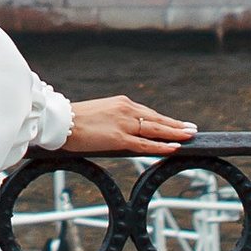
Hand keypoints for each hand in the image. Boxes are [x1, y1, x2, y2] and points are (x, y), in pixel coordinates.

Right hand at [63, 94, 197, 158]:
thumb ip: (114, 121)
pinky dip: (162, 146)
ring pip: (156, 130)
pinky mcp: (119, 138)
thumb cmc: (73, 120)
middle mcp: (126, 110)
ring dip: (175, 134)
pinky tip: (174, 147)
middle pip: (157, 119)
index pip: (149, 113)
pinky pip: (145, 144)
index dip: (165, 120)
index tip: (177, 123)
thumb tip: (122, 134)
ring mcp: (124, 124)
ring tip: (189, 137)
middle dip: (176, 125)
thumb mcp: (99, 115)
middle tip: (192, 129)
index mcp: (121, 103)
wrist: (58, 121)